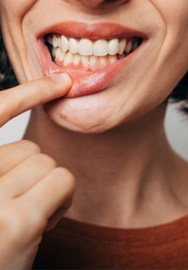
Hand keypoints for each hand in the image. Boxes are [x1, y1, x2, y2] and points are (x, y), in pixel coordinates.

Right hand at [0, 74, 74, 269]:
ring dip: (46, 189)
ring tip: (25, 217)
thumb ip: (3, 167)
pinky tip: (42, 223)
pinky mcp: (18, 218)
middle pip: (29, 147)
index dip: (28, 94)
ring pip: (47, 162)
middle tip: (17, 207)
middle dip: (33, 176)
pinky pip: (62, 180)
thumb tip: (34, 148)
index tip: (60, 82)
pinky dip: (62, 200)